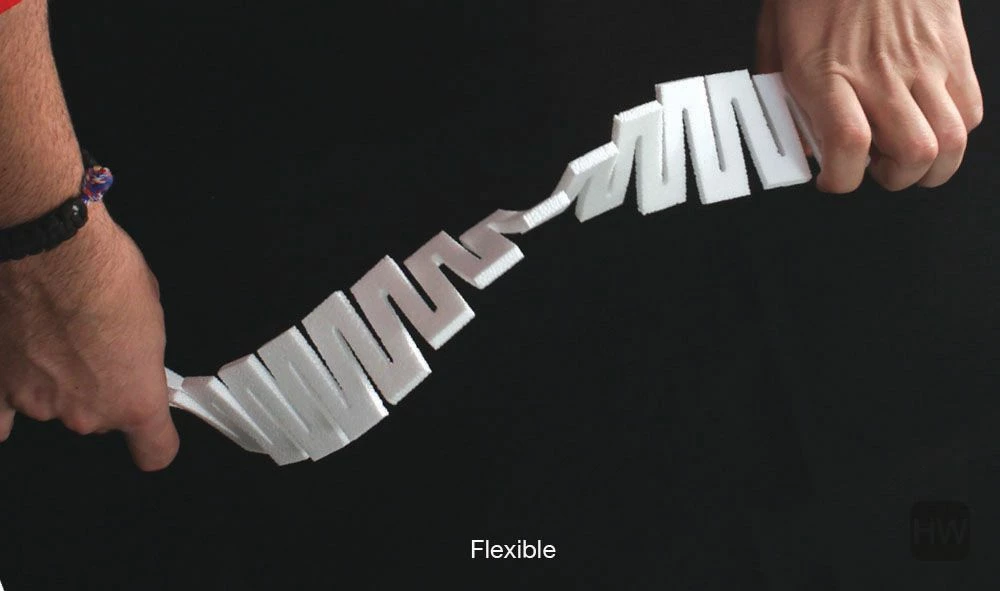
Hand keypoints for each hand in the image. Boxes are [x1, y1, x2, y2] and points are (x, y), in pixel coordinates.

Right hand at [0, 204, 178, 470]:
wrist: (52, 250)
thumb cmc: (110, 275)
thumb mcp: (150, 318)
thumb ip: (138, 358)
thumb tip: (126, 358)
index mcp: (134, 401)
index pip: (155, 451)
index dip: (156, 442)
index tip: (155, 435)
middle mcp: (85, 415)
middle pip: (98, 418)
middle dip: (101, 389)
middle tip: (96, 346)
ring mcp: (37, 403)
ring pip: (54, 405)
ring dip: (56, 381)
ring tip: (55, 337)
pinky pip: (0, 419)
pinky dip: (6, 407)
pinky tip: (15, 391)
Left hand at [756, 0, 983, 192]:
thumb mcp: (775, 39)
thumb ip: (780, 93)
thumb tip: (794, 139)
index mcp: (826, 72)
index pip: (847, 144)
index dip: (841, 179)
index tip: (831, 178)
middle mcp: (879, 72)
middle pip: (912, 153)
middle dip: (894, 180)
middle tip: (875, 169)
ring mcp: (923, 62)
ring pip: (950, 140)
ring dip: (931, 165)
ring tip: (906, 155)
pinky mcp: (952, 50)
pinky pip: (970, 109)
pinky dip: (954, 131)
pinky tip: (927, 122)